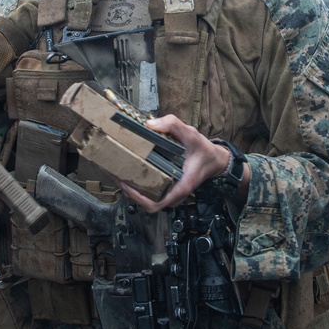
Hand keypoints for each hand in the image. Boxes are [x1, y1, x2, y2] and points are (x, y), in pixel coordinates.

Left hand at [118, 115, 236, 212]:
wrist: (213, 160)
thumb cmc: (203, 150)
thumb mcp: (191, 133)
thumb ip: (172, 124)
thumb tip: (150, 124)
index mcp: (181, 186)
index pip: (156, 204)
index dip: (138, 198)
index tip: (125, 184)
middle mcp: (174, 193)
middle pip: (147, 202)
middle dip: (129, 190)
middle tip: (115, 173)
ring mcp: (170, 191)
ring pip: (147, 197)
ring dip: (131, 187)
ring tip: (116, 171)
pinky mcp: (167, 186)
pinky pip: (150, 190)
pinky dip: (138, 182)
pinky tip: (128, 168)